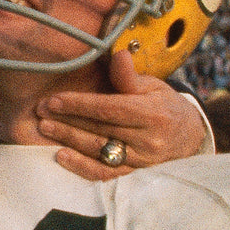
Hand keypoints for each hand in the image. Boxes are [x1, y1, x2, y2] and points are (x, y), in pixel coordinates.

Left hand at [35, 49, 208, 181]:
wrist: (189, 138)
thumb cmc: (165, 107)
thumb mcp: (153, 87)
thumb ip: (129, 77)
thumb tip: (117, 54)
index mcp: (153, 113)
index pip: (108, 108)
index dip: (79, 104)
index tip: (54, 100)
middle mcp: (148, 139)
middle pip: (99, 129)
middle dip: (67, 120)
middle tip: (40, 113)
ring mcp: (141, 160)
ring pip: (98, 150)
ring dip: (68, 139)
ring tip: (45, 128)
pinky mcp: (134, 175)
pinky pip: (105, 173)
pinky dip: (81, 166)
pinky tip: (61, 156)